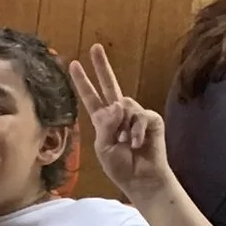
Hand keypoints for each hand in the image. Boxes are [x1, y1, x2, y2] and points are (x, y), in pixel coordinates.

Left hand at [70, 44, 169, 199]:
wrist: (141, 179)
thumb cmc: (121, 166)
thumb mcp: (103, 147)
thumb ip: (105, 125)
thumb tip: (118, 104)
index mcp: (103, 120)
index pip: (90, 97)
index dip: (83, 81)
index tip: (74, 64)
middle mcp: (119, 113)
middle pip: (110, 85)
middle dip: (102, 66)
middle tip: (96, 47)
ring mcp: (135, 115)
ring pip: (124, 106)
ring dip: (123, 127)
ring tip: (126, 143)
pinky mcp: (151, 119)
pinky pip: (140, 116)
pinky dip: (136, 132)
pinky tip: (137, 143)